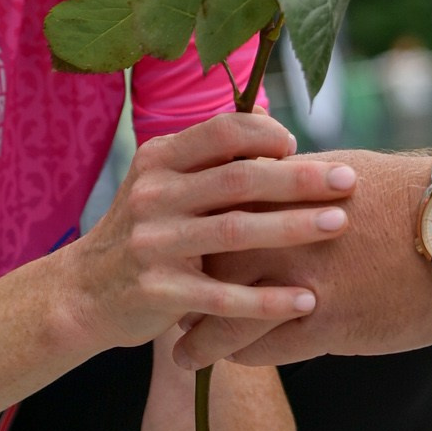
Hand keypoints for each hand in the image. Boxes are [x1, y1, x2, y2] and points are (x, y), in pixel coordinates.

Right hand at [66, 113, 356, 352]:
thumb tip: (279, 138)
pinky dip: (269, 300)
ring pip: (236, 232)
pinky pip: (224, 297)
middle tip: (348, 182)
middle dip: (300, 179)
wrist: (83, 293)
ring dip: (294, 227)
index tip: (299, 147)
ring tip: (340, 224)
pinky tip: (307, 300)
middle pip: (239, 179)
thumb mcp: (160, 186)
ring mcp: (154, 244)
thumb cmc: (144, 233)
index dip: (267, 134)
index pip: (222, 130)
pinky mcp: (159, 292)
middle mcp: (153, 196)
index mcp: (158, 161)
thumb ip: (207, 164)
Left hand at [175, 149, 431, 367]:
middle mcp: (281, 233)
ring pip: (226, 318)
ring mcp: (300, 280)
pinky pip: (264, 347)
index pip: (219, 215)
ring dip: (201, 340)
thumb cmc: (418, 195)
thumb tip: (278, 186)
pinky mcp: (327, 323)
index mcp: (286, 191)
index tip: (182, 257)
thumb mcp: (347, 172)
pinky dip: (241, 356)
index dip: (196, 241)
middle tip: (168, 312)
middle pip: (209, 268)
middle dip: (185, 294)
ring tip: (183, 355)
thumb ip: (301, 186)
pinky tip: (232, 363)